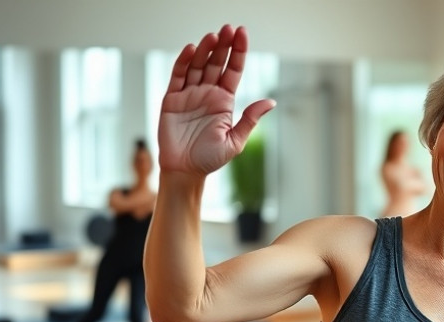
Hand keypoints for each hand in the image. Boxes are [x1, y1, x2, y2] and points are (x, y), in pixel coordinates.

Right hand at [158, 25, 274, 175]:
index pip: (233, 70)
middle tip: (228, 28)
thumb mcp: (235, 141)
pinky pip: (178, 76)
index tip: (242, 34)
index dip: (238, 52)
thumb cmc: (210, 159)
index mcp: (224, 101)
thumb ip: (249, 120)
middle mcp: (208, 93)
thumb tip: (271, 102)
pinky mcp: (172, 99)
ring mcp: (189, 94)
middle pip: (216, 63)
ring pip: (198, 66)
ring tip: (212, 36)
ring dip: (205, 50)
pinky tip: (191, 49)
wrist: (184, 171)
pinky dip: (184, 62)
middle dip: (223, 46)